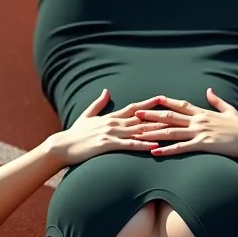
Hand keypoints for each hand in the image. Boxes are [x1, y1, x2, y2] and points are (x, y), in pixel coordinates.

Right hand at [49, 89, 168, 165]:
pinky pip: (129, 144)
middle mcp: (114, 123)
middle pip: (141, 118)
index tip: (162, 98)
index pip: (134, 108)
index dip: (148, 103)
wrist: (62, 146)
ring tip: (171, 129)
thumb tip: (106, 90)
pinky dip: (143, 144)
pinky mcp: (108, 145)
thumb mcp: (87, 115)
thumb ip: (98, 103)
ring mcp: (111, 133)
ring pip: (138, 130)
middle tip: (175, 114)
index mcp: (110, 117)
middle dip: (158, 116)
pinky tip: (154, 145)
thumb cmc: (75, 134)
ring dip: (155, 130)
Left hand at [131, 88, 237, 158]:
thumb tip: (209, 90)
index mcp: (203, 113)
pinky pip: (181, 148)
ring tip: (137, 134)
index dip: (164, 102)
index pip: (180, 105)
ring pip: (171, 131)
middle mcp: (198, 121)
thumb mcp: (229, 110)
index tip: (151, 99)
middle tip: (135, 114)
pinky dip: (166, 149)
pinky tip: (155, 151)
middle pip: (169, 117)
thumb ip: (217, 101)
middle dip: (151, 116)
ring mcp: (200, 132)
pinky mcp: (204, 144)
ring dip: (153, 132)